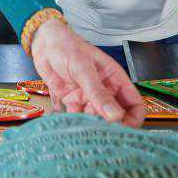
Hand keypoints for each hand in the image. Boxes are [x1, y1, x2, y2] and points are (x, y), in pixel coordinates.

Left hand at [30, 18, 144, 126]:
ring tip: (82, 132)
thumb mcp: (83, 68)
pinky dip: (73, 122)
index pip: (134, 104)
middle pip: (115, 116)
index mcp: (114, 80)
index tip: (125, 131)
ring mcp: (88, 96)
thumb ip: (98, 93)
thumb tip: (116, 116)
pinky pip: (75, 117)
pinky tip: (67, 125)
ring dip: (90, 126)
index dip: (133, 119)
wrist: (42, 41)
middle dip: (110, 126)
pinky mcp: (71, 100)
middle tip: (101, 137)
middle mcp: (104, 90)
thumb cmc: (66, 46)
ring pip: (95, 119)